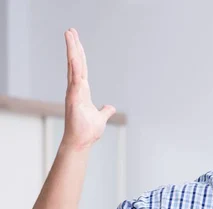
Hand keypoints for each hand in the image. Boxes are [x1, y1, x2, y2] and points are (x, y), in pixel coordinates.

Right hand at [61, 28, 115, 150]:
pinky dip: (75, 68)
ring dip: (72, 51)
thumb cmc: (88, 131)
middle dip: (73, 46)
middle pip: (75, 63)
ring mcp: (74, 92)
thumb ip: (105, 110)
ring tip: (69, 35)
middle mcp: (76, 88)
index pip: (81, 68)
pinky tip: (74, 57)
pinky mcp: (74, 98)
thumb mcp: (101, 117)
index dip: (79, 54)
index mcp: (82, 90)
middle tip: (70, 30)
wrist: (81, 142)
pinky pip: (75, 80)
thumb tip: (110, 107)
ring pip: (73, 67)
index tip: (76, 40)